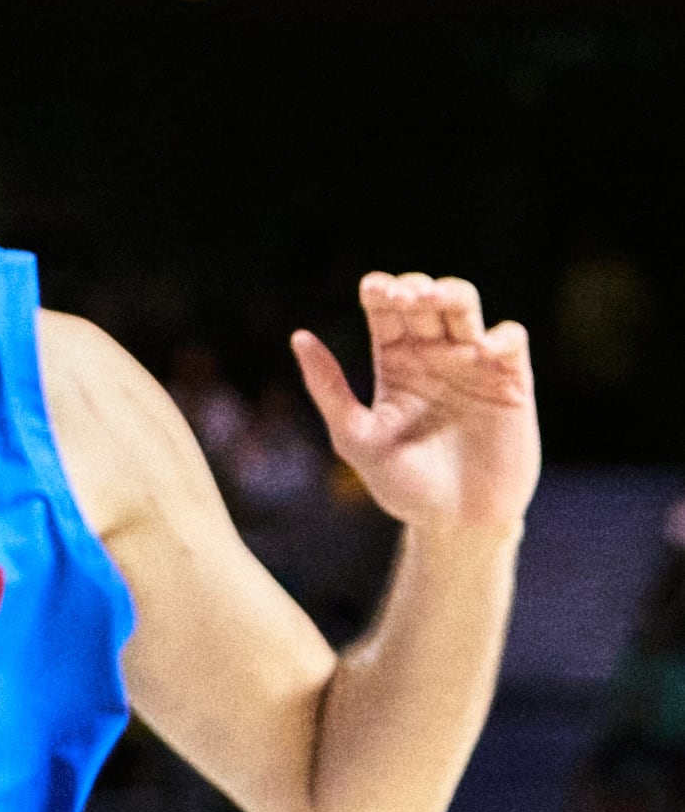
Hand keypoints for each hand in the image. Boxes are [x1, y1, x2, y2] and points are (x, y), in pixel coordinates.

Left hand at [293, 273, 539, 537]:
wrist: (457, 523)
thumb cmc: (402, 483)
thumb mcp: (356, 437)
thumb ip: (328, 388)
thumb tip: (298, 336)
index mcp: (394, 360)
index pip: (384, 306)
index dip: (381, 289)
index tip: (376, 294)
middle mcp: (433, 354)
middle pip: (424, 297)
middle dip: (414, 287)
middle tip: (405, 300)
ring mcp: (473, 365)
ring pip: (466, 306)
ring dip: (453, 294)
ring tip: (437, 301)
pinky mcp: (512, 385)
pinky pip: (512, 340)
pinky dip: (502, 334)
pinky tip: (483, 349)